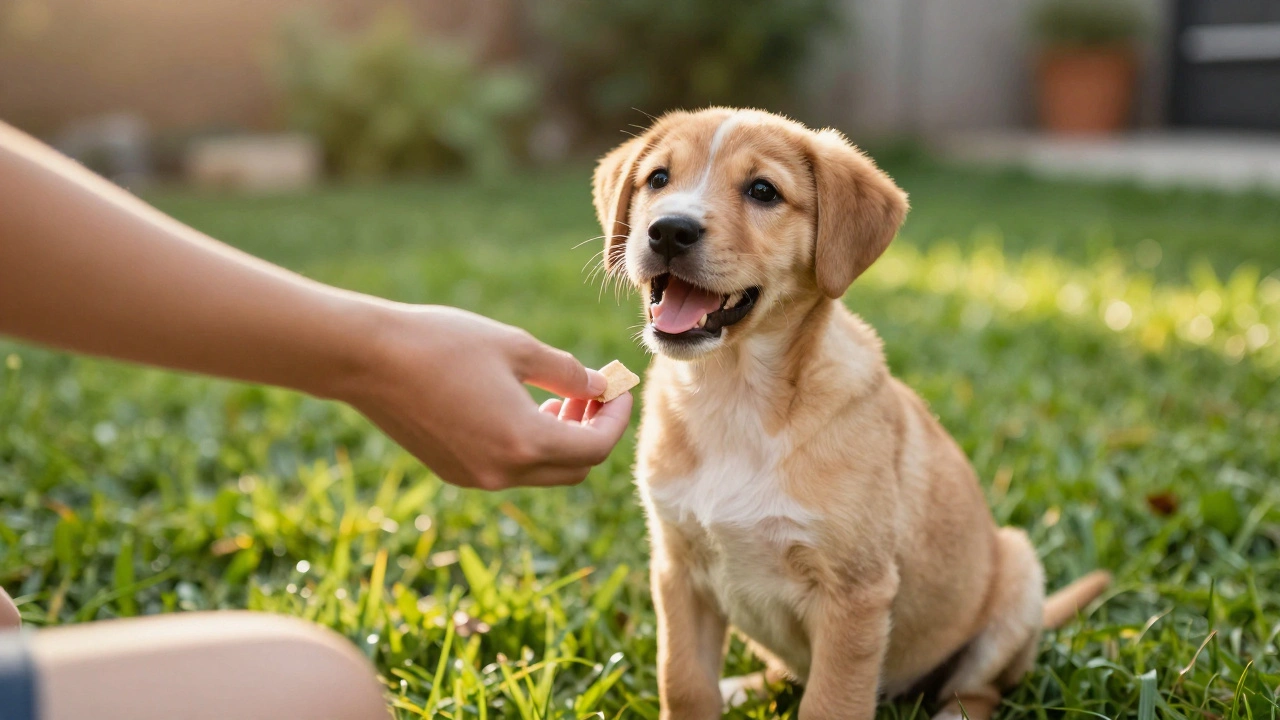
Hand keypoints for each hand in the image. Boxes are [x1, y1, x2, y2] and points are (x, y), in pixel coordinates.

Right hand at [337, 304, 632, 489]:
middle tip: (593, 394)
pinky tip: (521, 407)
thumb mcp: (517, 347)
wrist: (368, 359)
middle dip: (592, 433)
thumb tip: (599, 386)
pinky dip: (529, 445)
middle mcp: (503, 473)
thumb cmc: (443, 343)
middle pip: (574, 469)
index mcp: (525, 442)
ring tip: (559, 396)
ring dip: (561, 440)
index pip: (596, 448)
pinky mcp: (454, 471)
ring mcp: (476, 477)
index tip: (619, 389)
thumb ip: (568, 372)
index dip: (616, 418)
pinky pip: (509, 469)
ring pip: (541, 471)